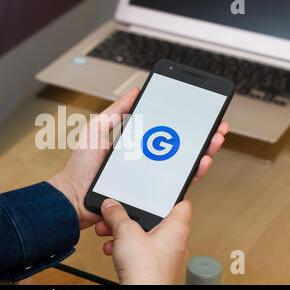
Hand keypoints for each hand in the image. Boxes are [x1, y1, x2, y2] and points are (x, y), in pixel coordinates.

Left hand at [49, 87, 228, 228]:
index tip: (198, 112)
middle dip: (201, 135)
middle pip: (179, 146)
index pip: (164, 131)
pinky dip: (192, 174)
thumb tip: (134, 92)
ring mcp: (149, 177)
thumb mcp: (96, 130)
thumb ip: (115, 112)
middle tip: (216, 126)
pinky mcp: (151, 193)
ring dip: (203, 152)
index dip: (183, 122)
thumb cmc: (80, 166)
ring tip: (214, 140)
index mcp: (134, 144)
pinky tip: (201, 163)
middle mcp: (145, 160)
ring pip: (183, 164)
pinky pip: (176, 184)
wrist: (73, 197)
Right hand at [97, 198, 191, 283]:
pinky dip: (126, 248)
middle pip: (154, 220)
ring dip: (125, 233)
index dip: (169, 195)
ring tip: (110, 232)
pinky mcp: (154, 267)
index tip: (157, 191)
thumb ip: (117, 214)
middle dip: (132, 218)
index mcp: (177, 228)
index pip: (182, 204)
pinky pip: (140, 251)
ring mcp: (165, 256)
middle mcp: (175, 242)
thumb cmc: (146, 270)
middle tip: (119, 215)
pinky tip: (113, 248)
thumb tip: (111, 206)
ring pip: (144, 236)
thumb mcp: (126, 231)